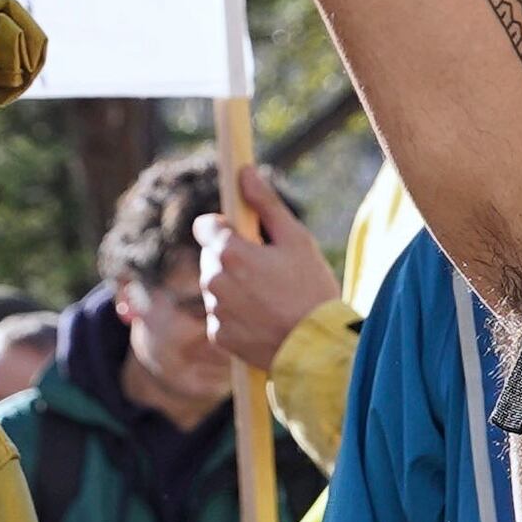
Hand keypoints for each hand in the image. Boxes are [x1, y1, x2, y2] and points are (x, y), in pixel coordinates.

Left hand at [196, 160, 334, 371]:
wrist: (316, 348)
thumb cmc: (312, 290)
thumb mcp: (296, 240)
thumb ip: (266, 204)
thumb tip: (244, 173)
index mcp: (229, 251)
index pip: (204, 225)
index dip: (226, 227)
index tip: (247, 235)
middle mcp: (213, 280)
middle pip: (212, 257)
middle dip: (234, 258)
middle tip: (270, 270)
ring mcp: (214, 310)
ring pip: (216, 287)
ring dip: (235, 286)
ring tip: (271, 297)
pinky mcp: (218, 336)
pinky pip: (221, 316)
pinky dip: (237, 315)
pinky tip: (264, 318)